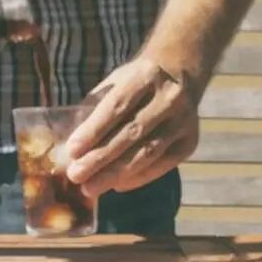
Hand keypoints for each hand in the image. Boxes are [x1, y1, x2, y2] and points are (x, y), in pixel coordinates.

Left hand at [65, 58, 199, 198]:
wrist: (180, 74)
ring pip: (147, 152)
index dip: (94, 130)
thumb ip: (95, 107)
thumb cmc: (136, 82)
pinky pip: (162, 165)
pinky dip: (138, 178)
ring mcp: (184, 121)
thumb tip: (72, 144)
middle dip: (100, 158)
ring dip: (116, 174)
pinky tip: (116, 185)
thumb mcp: (115, 82)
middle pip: (131, 133)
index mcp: (145, 76)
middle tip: (76, 176)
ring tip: (91, 188)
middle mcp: (169, 98)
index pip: (117, 106)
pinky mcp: (190, 141)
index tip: (72, 150)